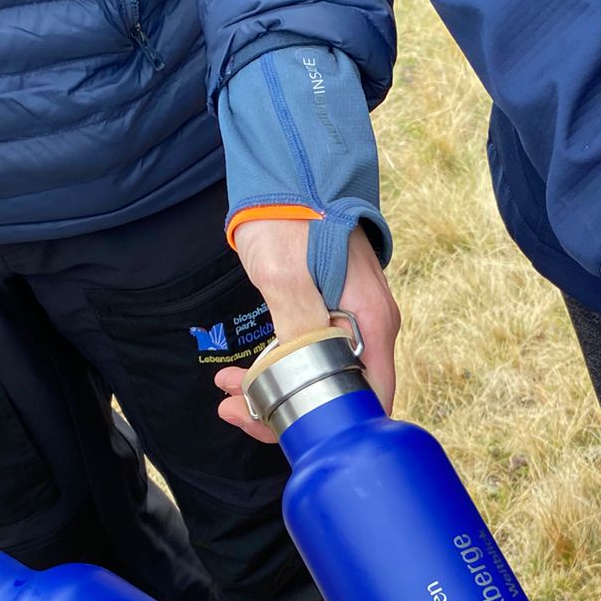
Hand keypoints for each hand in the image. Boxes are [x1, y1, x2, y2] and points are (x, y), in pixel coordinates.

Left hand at [218, 224, 399, 443]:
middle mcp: (370, 327)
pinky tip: (243, 373)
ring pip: (320, 378)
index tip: (277, 426)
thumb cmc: (290, 217)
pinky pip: (311, 356)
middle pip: (341, 394)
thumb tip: (309, 374)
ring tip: (227, 392)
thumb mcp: (287, 273)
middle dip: (286, 411)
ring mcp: (351, 320)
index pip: (370, 398)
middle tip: (234, 410)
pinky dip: (278, 369)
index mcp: (372, 321)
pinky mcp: (330, 313)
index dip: (328, 423)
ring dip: (274, 391)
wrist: (288, 174)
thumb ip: (302, 326)